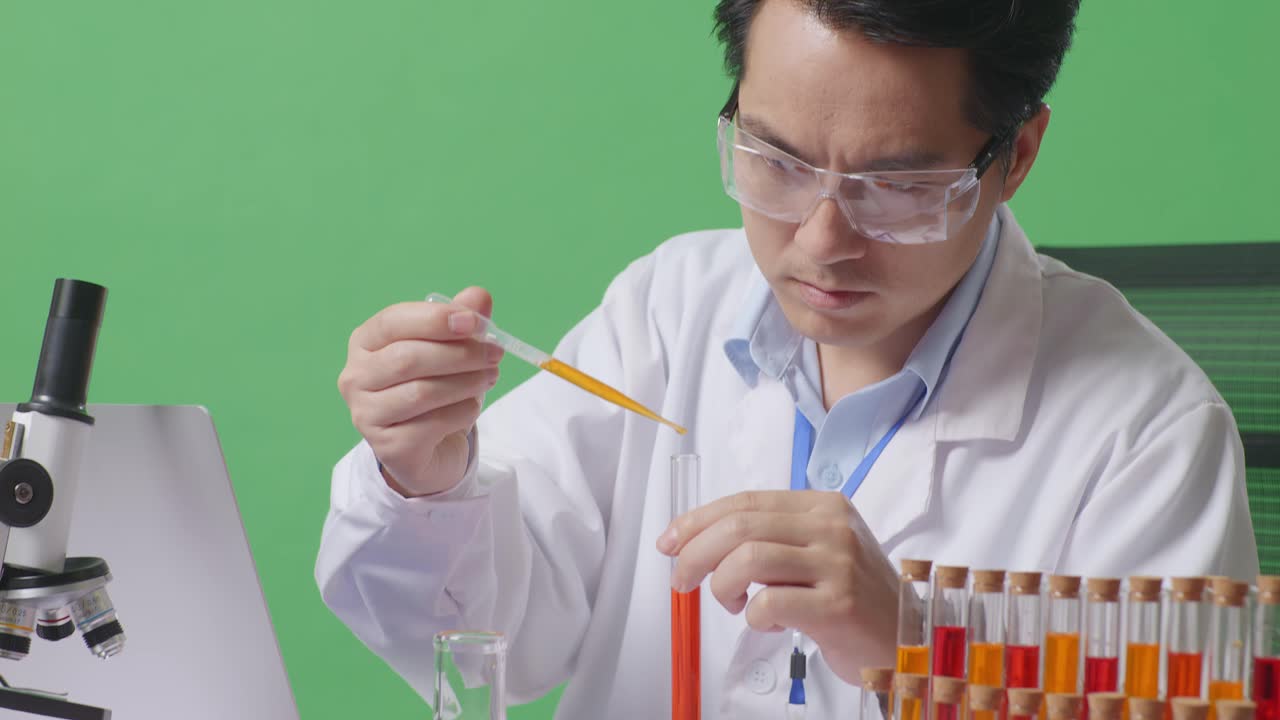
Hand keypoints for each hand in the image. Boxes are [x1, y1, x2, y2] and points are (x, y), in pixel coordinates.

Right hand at [338, 287, 502, 496]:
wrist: (430, 448)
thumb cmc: (436, 388)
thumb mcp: (451, 349)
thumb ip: (463, 320)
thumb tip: (479, 296)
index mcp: (365, 342)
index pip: (393, 321)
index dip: (435, 319)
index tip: (474, 322)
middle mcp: (356, 377)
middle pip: (408, 358)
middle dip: (460, 353)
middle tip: (495, 353)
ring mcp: (366, 414)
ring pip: (422, 392)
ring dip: (467, 382)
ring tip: (489, 377)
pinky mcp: (388, 446)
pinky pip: (433, 424)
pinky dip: (463, 411)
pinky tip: (472, 406)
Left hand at [657, 490, 898, 682]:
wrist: (905, 638)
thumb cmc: (851, 597)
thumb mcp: (817, 551)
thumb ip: (771, 538)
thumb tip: (698, 541)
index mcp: (823, 506)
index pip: (746, 501)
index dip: (698, 520)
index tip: (670, 542)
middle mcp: (832, 527)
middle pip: (740, 527)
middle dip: (695, 554)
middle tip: (682, 580)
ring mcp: (837, 564)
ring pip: (748, 560)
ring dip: (721, 586)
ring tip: (731, 603)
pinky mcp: (837, 605)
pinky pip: (769, 603)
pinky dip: (753, 616)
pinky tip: (769, 622)